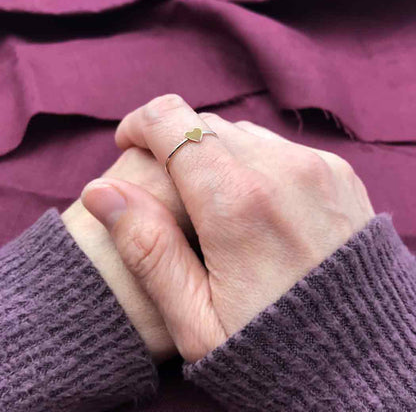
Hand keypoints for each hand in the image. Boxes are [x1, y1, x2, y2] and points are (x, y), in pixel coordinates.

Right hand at [82, 94, 374, 361]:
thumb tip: (101, 192)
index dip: (141, 123)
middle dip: (178, 147)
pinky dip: (255, 165)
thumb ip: (147, 249)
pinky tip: (255, 207)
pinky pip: (279, 149)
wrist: (362, 358)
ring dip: (217, 157)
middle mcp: (281, 171)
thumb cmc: (275, 349)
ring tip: (213, 204)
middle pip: (207, 127)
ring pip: (243, 136)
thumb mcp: (197, 321)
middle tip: (171, 188)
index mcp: (236, 204)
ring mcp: (316, 168)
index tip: (130, 141)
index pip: (173, 122)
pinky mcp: (337, 174)